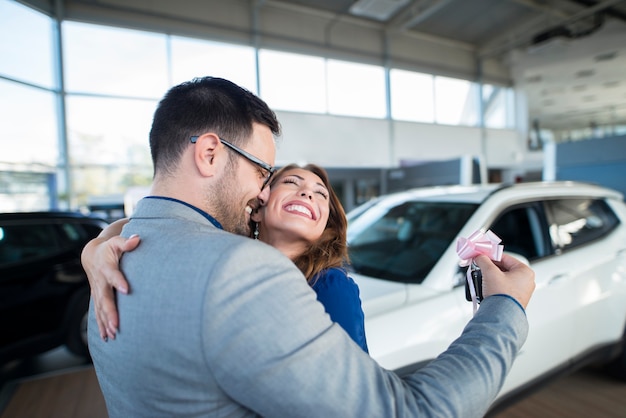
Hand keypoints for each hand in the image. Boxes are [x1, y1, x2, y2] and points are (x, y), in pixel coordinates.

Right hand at [81, 218, 138, 339]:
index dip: (118, 281)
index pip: (113, 274)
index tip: (126, 290)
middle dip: (110, 312)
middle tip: (116, 325)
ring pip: (100, 309)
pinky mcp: (97, 298)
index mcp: (107, 267)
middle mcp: (100, 282)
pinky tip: (106, 337)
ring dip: (106, 322)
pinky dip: (101, 325)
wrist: (91, 255)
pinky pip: (98, 313)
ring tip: (113, 334)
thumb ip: (126, 242)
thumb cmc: (109, 249)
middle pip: (105, 298)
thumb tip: (138, 238)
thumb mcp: (116, 242)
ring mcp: (97, 292)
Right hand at [474, 253, 535, 308]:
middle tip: (480, 267)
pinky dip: (494, 286)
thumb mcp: (490, 272)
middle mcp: (526, 281)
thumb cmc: (502, 296)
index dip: (491, 256)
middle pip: (504, 268)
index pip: (505, 258)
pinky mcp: (515, 300)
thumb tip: (479, 257)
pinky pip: (503, 288)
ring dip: (491, 277)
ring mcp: (521, 292)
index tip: (482, 256)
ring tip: (482, 278)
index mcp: (525, 272)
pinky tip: (486, 287)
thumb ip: (483, 261)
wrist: (501, 315)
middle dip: (490, 268)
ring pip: (503, 278)